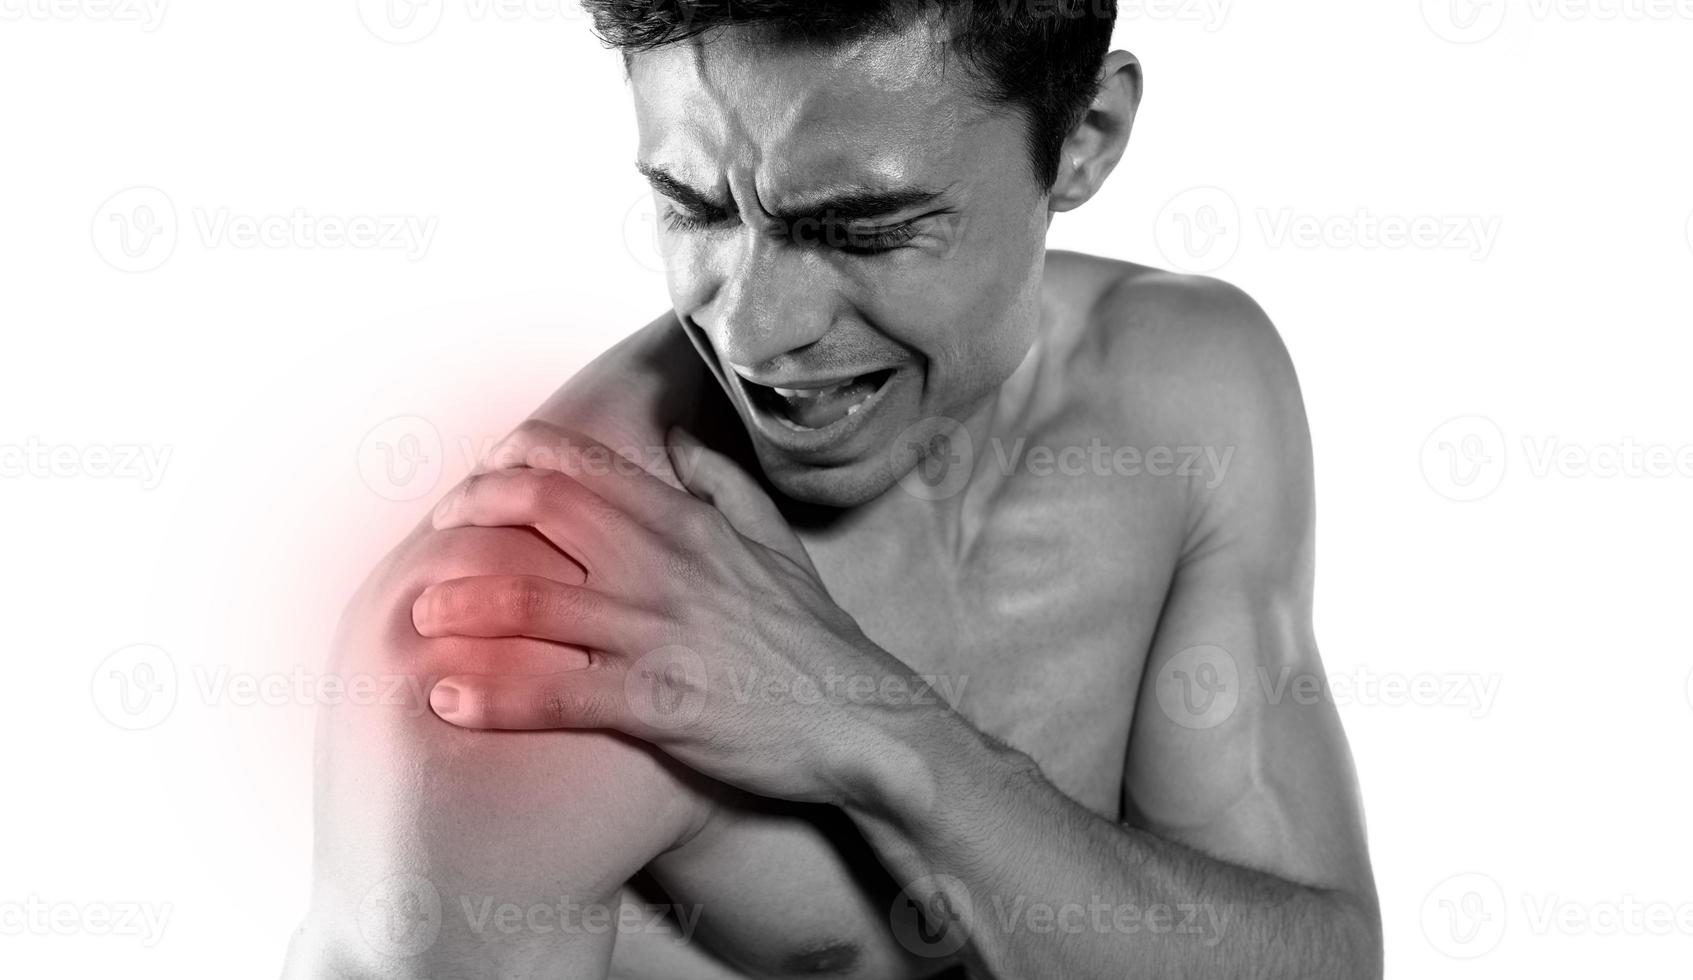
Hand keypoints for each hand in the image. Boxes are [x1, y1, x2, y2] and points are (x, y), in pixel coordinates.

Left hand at [414, 420, 925, 804]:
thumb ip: (723, 484)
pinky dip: (496, 693)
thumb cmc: (813, 636)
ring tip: (421, 614)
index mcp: (690, 522)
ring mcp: (662, 635)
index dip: (514, 459)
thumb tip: (678, 441)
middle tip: (436, 539)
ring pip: (538, 603)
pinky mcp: (661, 704)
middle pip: (545, 513)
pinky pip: (561, 693)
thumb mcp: (775, 542)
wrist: (864, 720)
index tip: (479, 476)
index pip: (583, 465)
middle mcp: (668, 567)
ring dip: (465, 604)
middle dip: (473, 516)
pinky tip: (447, 696)